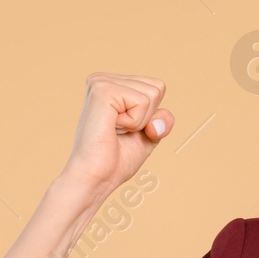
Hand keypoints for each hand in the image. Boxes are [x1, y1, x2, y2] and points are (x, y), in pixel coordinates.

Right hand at [59, 72, 174, 196]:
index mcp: (110, 85)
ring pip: (152, 93)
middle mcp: (103, 79)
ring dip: (140, 121)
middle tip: (121, 132)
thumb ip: (162, 119)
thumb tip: (159, 118)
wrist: (96, 178)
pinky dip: (135, 122)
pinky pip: (142, 101)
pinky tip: (112, 128)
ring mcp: (101, 82)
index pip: (157, 87)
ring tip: (114, 130)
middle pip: (157, 87)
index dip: (152, 116)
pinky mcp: (102, 90)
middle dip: (148, 117)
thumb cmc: (116, 160)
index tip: (128, 130)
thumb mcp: (148, 134)